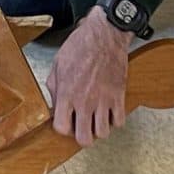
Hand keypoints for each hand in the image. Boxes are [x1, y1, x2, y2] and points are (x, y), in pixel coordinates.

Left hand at [48, 8, 130, 144]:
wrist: (104, 34)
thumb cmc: (80, 46)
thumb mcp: (58, 64)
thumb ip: (54, 88)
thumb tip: (55, 104)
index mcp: (66, 93)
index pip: (61, 128)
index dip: (63, 128)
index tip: (66, 122)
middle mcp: (84, 101)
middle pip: (84, 138)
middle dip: (82, 137)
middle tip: (82, 128)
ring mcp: (103, 100)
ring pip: (103, 133)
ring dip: (99, 129)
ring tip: (96, 119)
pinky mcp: (118, 96)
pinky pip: (119, 121)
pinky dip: (115, 120)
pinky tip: (109, 112)